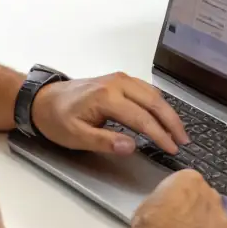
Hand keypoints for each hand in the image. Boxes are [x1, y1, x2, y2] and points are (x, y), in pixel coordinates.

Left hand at [31, 73, 187, 155]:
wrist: (43, 100)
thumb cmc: (57, 120)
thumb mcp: (76, 136)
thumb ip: (105, 141)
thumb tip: (132, 146)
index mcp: (107, 97)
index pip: (142, 118)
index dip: (160, 135)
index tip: (172, 149)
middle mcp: (117, 83)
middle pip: (153, 102)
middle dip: (171, 122)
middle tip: (183, 140)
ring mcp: (119, 78)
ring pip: (153, 94)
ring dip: (168, 112)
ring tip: (178, 131)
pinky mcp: (119, 79)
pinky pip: (146, 89)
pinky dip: (159, 103)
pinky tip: (164, 114)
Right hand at [131, 171, 226, 227]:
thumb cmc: (150, 224)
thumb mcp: (153, 200)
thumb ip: (169, 198)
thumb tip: (171, 207)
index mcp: (190, 178)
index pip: (192, 183)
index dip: (184, 197)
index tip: (178, 207)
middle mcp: (209, 192)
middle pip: (207, 198)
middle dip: (198, 209)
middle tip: (185, 223)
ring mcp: (220, 214)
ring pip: (216, 217)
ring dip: (207, 225)